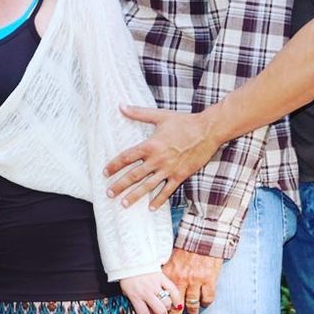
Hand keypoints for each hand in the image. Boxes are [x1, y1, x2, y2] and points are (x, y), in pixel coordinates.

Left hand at [104, 105, 219, 208]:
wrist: (207, 131)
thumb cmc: (184, 122)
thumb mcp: (160, 116)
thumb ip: (139, 113)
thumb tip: (121, 105)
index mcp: (150, 145)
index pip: (126, 157)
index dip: (114, 165)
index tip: (105, 172)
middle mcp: (157, 159)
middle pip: (134, 175)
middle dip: (120, 185)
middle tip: (108, 193)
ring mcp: (169, 169)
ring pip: (148, 186)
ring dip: (135, 196)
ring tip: (123, 204)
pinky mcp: (180, 175)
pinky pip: (167, 191)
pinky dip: (159, 200)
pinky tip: (151, 208)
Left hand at [119, 272, 183, 313]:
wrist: (129, 260)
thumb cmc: (129, 280)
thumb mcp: (129, 295)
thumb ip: (141, 307)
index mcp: (135, 297)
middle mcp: (145, 292)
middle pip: (160, 311)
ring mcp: (154, 284)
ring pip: (168, 302)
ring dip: (169, 308)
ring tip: (167, 307)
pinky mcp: (161, 277)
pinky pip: (173, 290)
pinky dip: (177, 298)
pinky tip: (178, 304)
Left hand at [162, 248, 221, 313]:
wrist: (203, 236)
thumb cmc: (185, 248)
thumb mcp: (170, 260)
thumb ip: (165, 275)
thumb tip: (158, 290)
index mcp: (169, 275)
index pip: (162, 299)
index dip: (160, 312)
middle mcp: (181, 280)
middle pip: (175, 309)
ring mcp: (195, 281)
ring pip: (192, 306)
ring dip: (191, 313)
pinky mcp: (209, 280)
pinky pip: (207, 299)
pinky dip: (205, 303)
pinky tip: (203, 302)